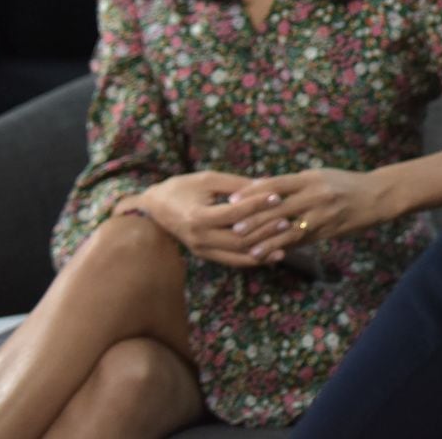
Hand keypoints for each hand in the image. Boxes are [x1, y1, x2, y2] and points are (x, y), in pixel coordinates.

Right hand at [132, 170, 279, 267]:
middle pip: (239, 238)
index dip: (257, 205)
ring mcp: (202, 250)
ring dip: (265, 247)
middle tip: (287, 219)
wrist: (154, 209)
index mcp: (198, 217)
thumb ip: (237, 184)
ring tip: (286, 238)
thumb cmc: (182, 188)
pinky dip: (254, 258)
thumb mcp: (208, 180)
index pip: (235, 214)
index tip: (277, 196)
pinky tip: (273, 253)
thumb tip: (268, 184)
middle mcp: (200, 238)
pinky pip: (233, 261)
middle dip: (266, 229)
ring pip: (239, 254)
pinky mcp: (206, 255)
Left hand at [226, 168, 394, 263]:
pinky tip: (272, 255)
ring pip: (289, 230)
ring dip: (267, 241)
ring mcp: (322, 215)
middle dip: (254, 220)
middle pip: (278, 209)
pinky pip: (303, 241)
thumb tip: (261, 189)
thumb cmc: (345, 183)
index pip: (274, 184)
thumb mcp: (320, 176)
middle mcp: (315, 195)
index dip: (252, 193)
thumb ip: (294, 184)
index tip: (232, 200)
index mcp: (310, 178)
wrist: (377, 195)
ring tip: (249, 249)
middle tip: (233, 228)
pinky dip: (286, 248)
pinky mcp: (328, 231)